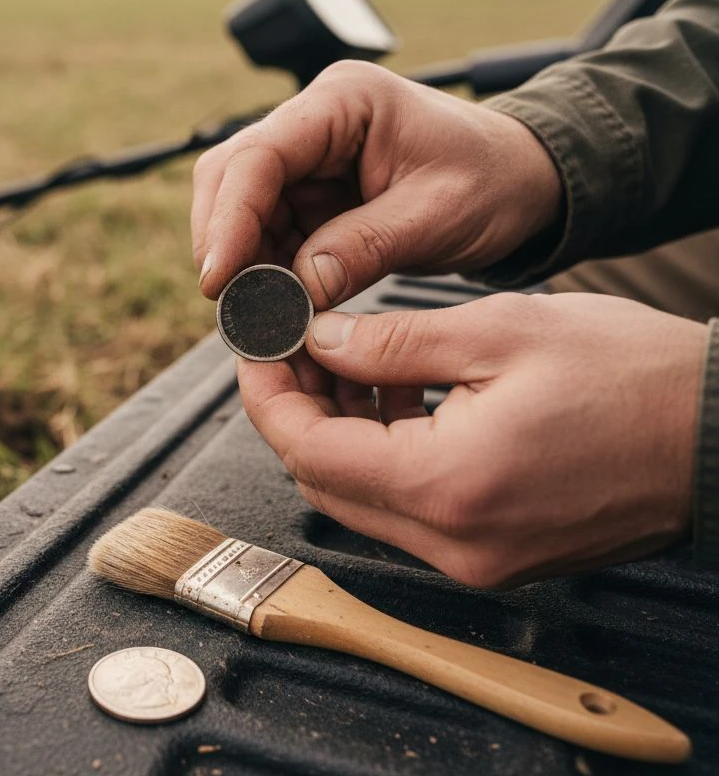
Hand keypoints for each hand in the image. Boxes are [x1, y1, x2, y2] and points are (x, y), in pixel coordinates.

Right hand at [192, 61, 562, 305]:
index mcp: (345, 101)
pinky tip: (274, 305)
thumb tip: (297, 289)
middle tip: (228, 305)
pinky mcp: (311, 192)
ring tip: (254, 314)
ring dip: (242, 262)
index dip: (229, 218)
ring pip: (240, 207)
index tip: (218, 278)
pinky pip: (267, 231)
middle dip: (223, 241)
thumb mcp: (436, 216)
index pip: (260, 154)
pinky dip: (264, 270)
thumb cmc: (493, 181)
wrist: (523, 181)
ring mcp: (308, 156)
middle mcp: (314, 120)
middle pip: (232, 175)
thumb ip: (364, 248)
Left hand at [237, 292, 707, 586]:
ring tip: (348, 357)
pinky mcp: (496, 555)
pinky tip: (396, 395)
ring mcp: (476, 560)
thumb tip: (318, 339)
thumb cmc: (633, 377)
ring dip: (338, 431)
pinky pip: (409, 508)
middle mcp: (453, 544)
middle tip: (296, 344)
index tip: (258, 346)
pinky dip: (386, 454)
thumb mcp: (499, 332)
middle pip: (326, 482)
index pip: (308, 451)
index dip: (268, 394)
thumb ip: (391, 341)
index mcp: (447, 488)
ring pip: (362, 498)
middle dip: (296, 410)